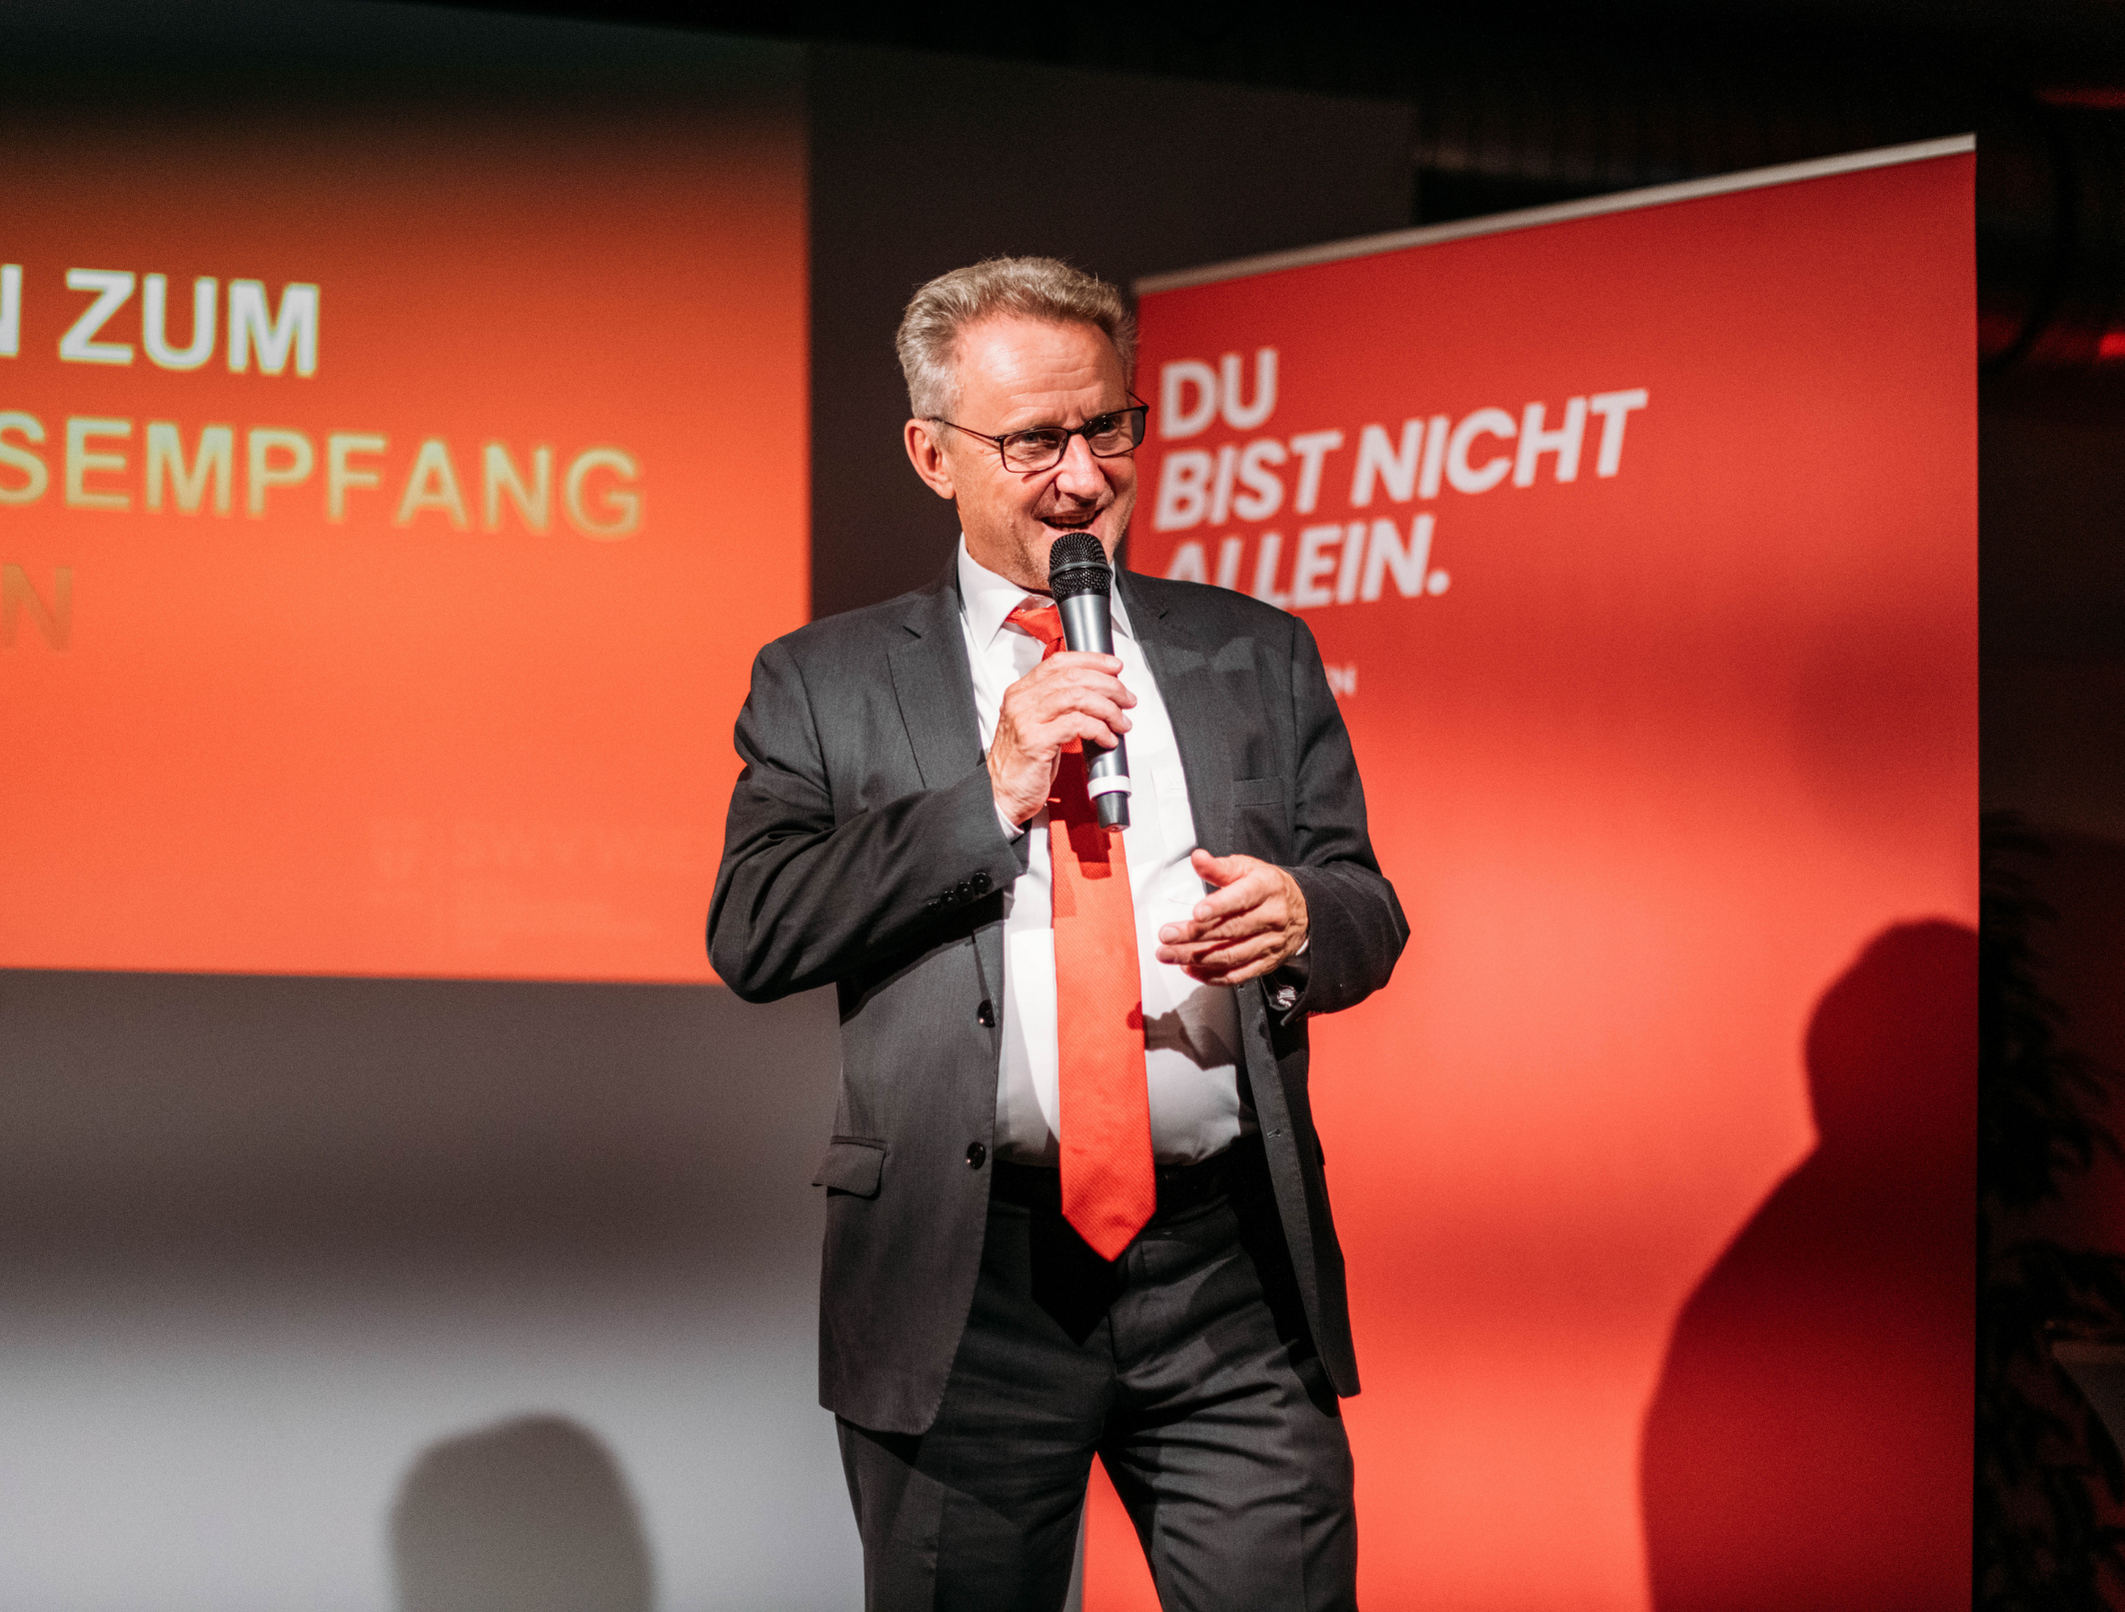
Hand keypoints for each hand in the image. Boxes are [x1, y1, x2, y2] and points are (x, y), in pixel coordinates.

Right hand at [988, 650, 1135, 826]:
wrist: (1001, 793)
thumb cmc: (1023, 762)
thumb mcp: (1038, 725)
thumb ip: (1059, 706)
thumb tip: (1097, 695)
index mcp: (1022, 692)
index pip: (1060, 662)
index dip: (1092, 660)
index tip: (1114, 667)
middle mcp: (1022, 701)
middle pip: (1073, 677)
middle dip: (1109, 685)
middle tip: (1126, 699)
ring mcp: (1027, 720)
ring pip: (1078, 697)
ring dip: (1108, 708)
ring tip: (1121, 722)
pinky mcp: (1036, 741)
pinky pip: (1077, 725)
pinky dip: (1099, 730)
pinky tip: (1107, 739)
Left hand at [1156, 849, 1308, 986]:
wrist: (1303, 912)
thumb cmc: (1268, 887)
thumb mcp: (1247, 868)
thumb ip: (1219, 867)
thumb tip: (1197, 858)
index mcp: (1266, 888)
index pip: (1242, 898)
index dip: (1218, 907)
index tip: (1196, 913)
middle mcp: (1270, 918)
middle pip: (1231, 930)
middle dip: (1194, 935)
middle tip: (1167, 935)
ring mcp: (1269, 943)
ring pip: (1231, 956)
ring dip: (1196, 958)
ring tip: (1169, 954)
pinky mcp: (1266, 963)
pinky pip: (1237, 975)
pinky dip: (1211, 976)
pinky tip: (1189, 969)